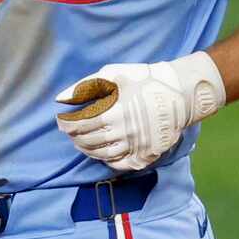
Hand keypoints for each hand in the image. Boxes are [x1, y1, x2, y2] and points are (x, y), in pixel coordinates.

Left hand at [54, 52, 225, 171]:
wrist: (179, 92)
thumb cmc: (143, 79)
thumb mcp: (113, 74)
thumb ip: (84, 85)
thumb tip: (60, 98)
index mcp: (113, 111)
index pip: (80, 124)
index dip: (67, 124)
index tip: (61, 121)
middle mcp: (124, 132)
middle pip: (89, 141)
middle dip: (75, 137)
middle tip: (70, 132)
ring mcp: (135, 145)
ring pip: (102, 154)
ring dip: (87, 149)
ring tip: (81, 142)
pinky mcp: (145, 154)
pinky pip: (120, 164)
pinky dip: (106, 161)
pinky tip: (101, 152)